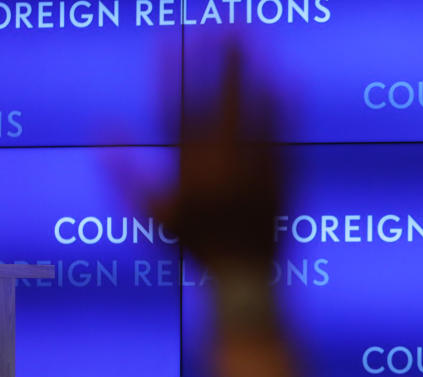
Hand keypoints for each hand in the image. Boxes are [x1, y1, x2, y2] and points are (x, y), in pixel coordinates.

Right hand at [135, 44, 283, 270]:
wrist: (244, 275)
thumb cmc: (195, 246)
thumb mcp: (152, 214)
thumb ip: (123, 171)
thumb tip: (103, 127)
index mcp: (188, 169)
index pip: (177, 109)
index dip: (173, 72)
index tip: (170, 39)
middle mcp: (223, 164)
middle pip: (221, 101)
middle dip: (220, 60)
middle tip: (223, 24)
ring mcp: (257, 169)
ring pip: (255, 111)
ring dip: (253, 72)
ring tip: (254, 38)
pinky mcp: (284, 176)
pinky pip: (286, 135)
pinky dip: (287, 108)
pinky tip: (289, 79)